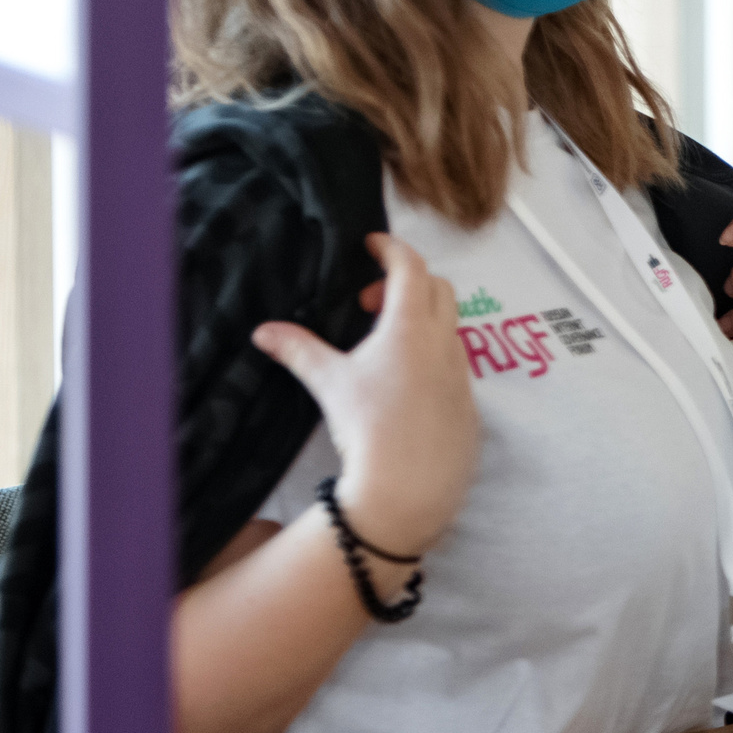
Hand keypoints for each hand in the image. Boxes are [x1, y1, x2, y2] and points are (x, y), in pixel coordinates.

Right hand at [251, 233, 478, 558]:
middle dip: (407, 281)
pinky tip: (403, 382)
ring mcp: (462, 371)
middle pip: (438, 288)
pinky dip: (431, 354)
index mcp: (411, 326)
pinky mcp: (468, 400)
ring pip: (449, 325)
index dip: (392, 248)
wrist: (408, 488)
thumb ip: (298, 350)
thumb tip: (264, 331)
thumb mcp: (329, 383)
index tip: (373, 245)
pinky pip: (455, 362)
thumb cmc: (369, 428)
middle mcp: (444, 341)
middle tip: (368, 303)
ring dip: (421, 319)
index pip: (411, 266)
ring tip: (382, 345)